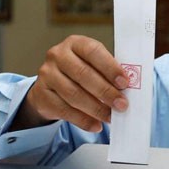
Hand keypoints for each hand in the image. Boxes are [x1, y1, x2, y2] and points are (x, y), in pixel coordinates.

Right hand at [13, 35, 129, 132]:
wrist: (50, 87)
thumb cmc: (78, 74)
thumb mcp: (92, 66)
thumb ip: (107, 74)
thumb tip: (126, 91)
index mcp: (75, 43)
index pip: (93, 51)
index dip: (110, 67)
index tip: (124, 83)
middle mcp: (58, 55)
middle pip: (83, 74)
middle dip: (106, 92)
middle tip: (121, 105)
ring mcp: (47, 75)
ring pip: (73, 94)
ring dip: (96, 109)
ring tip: (110, 117)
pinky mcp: (42, 95)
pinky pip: (64, 110)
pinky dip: (83, 120)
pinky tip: (96, 125)